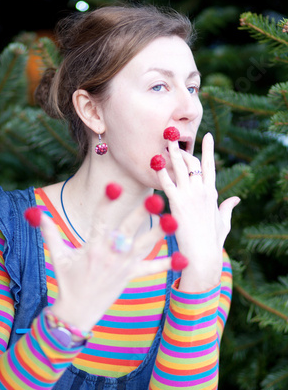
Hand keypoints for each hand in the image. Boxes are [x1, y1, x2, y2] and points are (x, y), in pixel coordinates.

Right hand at [26, 189, 172, 331]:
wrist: (77, 312)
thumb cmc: (68, 281)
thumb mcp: (58, 256)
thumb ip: (50, 232)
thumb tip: (36, 213)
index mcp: (93, 246)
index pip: (101, 220)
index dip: (107, 202)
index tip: (115, 186)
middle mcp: (110, 254)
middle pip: (128, 230)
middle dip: (141, 214)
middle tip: (156, 198)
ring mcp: (123, 267)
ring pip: (144, 247)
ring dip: (159, 234)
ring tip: (175, 221)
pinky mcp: (132, 277)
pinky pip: (151, 270)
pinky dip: (166, 264)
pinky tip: (183, 259)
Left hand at [155, 132, 239, 291]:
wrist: (203, 254)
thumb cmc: (213, 241)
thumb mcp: (224, 222)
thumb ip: (227, 207)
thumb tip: (236, 199)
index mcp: (212, 193)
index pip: (210, 166)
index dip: (208, 149)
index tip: (208, 135)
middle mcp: (201, 191)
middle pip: (192, 163)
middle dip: (183, 147)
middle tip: (173, 135)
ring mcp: (189, 196)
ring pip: (179, 168)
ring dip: (172, 152)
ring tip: (165, 139)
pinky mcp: (177, 204)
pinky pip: (167, 184)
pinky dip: (161, 172)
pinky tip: (155, 163)